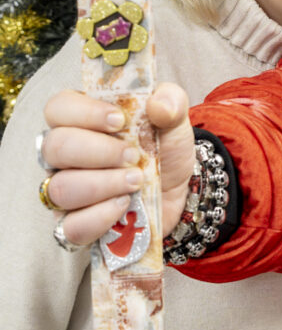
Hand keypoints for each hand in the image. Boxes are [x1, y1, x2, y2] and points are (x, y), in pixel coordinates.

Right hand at [42, 84, 194, 245]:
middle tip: (133, 156)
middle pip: (55, 147)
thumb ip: (171, 102)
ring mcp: (63, 191)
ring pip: (60, 188)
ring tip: (136, 181)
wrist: (177, 192)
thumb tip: (159, 104)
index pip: (58, 108)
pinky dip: (100, 217)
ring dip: (103, 184)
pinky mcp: (73, 225)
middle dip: (99, 152)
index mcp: (80, 120)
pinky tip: (124, 206)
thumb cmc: (163, 150)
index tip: (119, 120)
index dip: (84, 113)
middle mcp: (63, 156)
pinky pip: (71, 227)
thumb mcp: (174, 121)